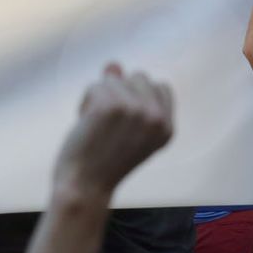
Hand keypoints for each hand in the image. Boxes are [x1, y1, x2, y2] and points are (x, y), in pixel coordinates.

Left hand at [52, 65, 175, 201]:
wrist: (85, 187)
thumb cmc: (102, 162)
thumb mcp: (124, 129)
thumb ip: (126, 97)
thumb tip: (113, 65)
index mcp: (167, 128)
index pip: (160, 87)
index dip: (137, 95)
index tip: (123, 118)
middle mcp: (156, 117)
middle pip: (138, 77)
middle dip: (118, 93)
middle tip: (108, 124)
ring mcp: (135, 110)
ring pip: (114, 79)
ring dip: (99, 98)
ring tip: (96, 126)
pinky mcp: (111, 106)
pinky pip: (95, 86)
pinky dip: (85, 102)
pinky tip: (86, 124)